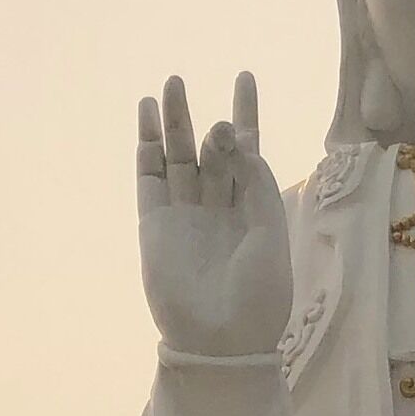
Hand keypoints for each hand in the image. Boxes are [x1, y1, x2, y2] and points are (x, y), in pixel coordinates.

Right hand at [137, 72, 291, 359]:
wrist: (223, 338)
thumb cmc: (258, 291)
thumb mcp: (269, 229)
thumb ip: (256, 181)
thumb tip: (236, 139)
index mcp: (251, 206)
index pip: (246, 150)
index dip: (244, 114)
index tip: (244, 77)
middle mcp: (216, 205)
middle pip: (207, 149)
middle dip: (198, 117)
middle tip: (183, 80)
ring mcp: (184, 214)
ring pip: (175, 157)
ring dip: (170, 123)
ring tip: (167, 86)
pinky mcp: (155, 225)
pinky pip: (149, 178)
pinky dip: (146, 148)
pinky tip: (146, 118)